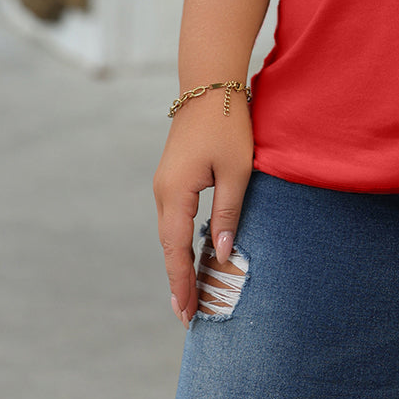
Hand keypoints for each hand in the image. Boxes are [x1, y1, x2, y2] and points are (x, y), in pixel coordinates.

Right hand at [152, 94, 253, 327]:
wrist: (210, 83)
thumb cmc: (228, 124)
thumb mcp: (236, 170)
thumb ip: (228, 212)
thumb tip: (223, 253)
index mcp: (175, 193)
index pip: (176, 250)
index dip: (182, 284)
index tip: (186, 314)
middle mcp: (163, 191)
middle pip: (169, 246)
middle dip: (178, 280)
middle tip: (189, 316)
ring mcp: (165, 183)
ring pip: (171, 232)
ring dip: (180, 262)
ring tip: (192, 294)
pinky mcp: (173, 176)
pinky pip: (175, 218)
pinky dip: (181, 241)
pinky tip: (191, 254)